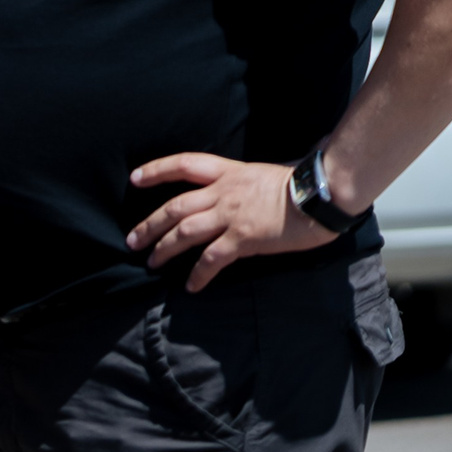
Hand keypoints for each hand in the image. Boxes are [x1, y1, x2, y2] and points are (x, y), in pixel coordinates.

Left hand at [127, 153, 335, 290]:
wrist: (319, 197)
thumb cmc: (299, 185)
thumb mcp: (260, 173)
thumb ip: (240, 181)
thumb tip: (234, 188)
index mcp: (226, 172)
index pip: (182, 165)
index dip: (156, 170)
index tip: (135, 178)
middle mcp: (222, 193)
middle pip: (174, 207)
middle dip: (149, 225)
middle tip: (132, 240)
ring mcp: (230, 216)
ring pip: (184, 232)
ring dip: (164, 249)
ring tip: (151, 263)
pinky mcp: (243, 240)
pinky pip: (212, 259)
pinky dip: (198, 274)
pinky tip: (191, 287)